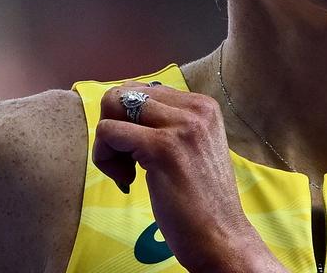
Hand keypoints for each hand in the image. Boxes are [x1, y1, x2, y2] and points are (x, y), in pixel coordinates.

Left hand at [93, 81, 276, 271]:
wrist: (222, 237)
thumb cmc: (202, 201)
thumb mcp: (192, 148)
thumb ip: (168, 124)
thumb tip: (125, 107)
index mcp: (203, 105)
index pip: (142, 90)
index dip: (129, 121)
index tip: (138, 153)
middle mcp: (195, 107)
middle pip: (123, 93)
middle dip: (114, 128)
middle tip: (128, 163)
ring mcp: (180, 125)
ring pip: (112, 108)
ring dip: (108, 144)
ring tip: (128, 172)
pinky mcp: (162, 147)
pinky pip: (109, 131)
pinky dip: (105, 158)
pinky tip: (127, 181)